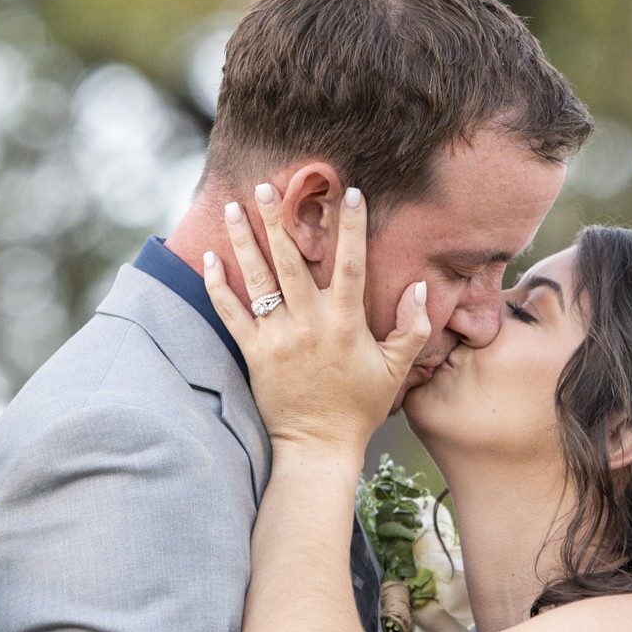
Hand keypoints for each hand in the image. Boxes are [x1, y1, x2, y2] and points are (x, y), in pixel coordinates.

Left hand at [202, 184, 431, 451]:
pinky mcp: (253, 353)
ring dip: (243, 240)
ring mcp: (277, 337)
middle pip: (290, 260)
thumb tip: (421, 288)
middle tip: (266, 185)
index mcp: (346, 324)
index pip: (351, 264)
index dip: (351, 227)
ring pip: (257, 279)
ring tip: (232, 206)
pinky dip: (218, 285)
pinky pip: (230, 312)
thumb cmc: (359, 407)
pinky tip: (211, 258)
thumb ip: (412, 328)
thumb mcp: (395, 369)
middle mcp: (309, 324)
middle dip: (278, 219)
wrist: (318, 446)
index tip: (350, 192)